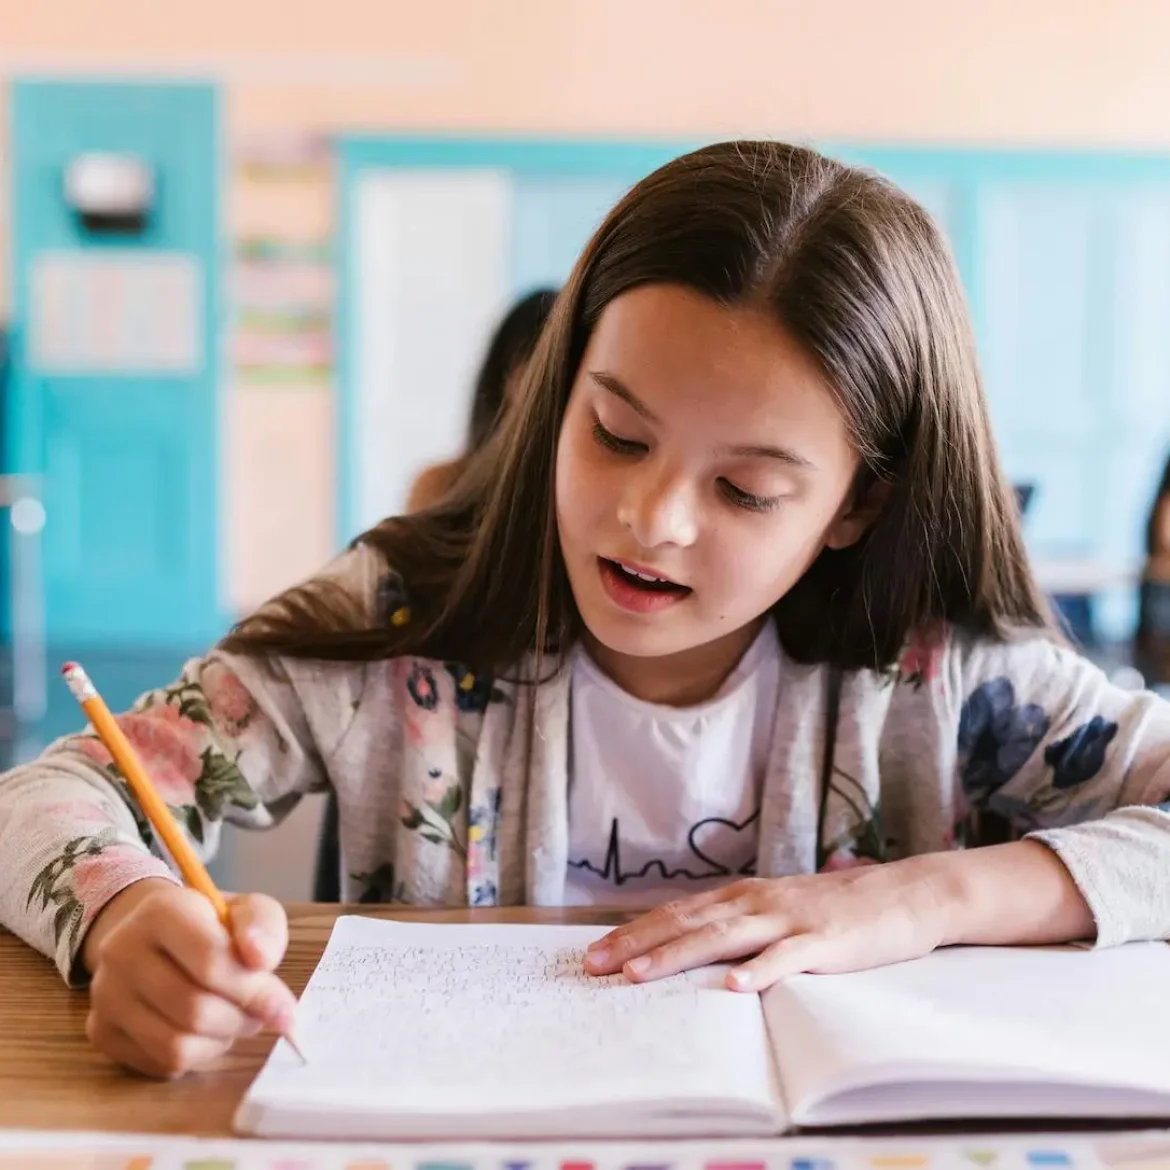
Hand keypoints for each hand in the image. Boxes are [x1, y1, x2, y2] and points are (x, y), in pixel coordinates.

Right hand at [82, 879, 296, 1078]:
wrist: (155, 934)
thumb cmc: (210, 924)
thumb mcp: (246, 910)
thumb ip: (263, 926)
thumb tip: (261, 960)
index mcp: (160, 911)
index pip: (210, 961)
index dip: (255, 991)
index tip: (285, 1008)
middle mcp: (122, 952)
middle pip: (194, 1009)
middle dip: (241, 1019)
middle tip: (260, 1014)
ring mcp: (106, 995)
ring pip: (176, 1045)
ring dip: (221, 1041)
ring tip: (235, 1020)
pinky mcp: (101, 1031)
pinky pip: (160, 1064)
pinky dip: (197, 1056)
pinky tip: (206, 1032)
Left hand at [584, 860, 949, 990]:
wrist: (904, 893)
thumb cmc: (839, 907)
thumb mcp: (780, 908)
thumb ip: (741, 922)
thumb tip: (692, 943)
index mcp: (744, 896)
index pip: (677, 913)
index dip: (634, 933)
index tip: (595, 953)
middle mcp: (758, 902)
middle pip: (687, 923)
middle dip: (636, 944)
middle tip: (593, 966)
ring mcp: (790, 920)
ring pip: (723, 937)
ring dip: (677, 956)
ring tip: (639, 976)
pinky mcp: (824, 942)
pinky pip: (786, 959)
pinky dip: (758, 972)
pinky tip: (733, 987)